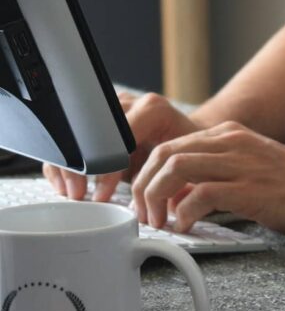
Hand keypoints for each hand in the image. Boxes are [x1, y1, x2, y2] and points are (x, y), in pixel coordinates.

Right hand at [43, 92, 199, 201]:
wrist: (190, 138)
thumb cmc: (191, 153)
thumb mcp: (186, 164)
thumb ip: (172, 178)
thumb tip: (160, 206)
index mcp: (153, 109)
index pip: (119, 137)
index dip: (107, 168)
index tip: (102, 194)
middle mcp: (130, 103)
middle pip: (91, 131)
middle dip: (80, 166)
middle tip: (78, 194)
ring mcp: (112, 108)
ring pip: (77, 131)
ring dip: (69, 164)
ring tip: (72, 192)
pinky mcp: (100, 118)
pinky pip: (74, 136)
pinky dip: (67, 161)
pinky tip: (66, 183)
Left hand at [132, 121, 284, 237]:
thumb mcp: (252, 169)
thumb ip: (216, 176)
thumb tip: (178, 198)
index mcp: (229, 136)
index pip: (170, 144)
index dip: (148, 174)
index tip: (145, 201)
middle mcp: (231, 142)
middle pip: (164, 153)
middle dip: (143, 185)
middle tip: (145, 215)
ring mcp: (242, 162)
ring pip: (174, 167)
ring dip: (156, 198)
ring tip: (159, 223)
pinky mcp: (252, 189)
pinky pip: (200, 194)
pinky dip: (184, 213)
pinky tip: (187, 228)